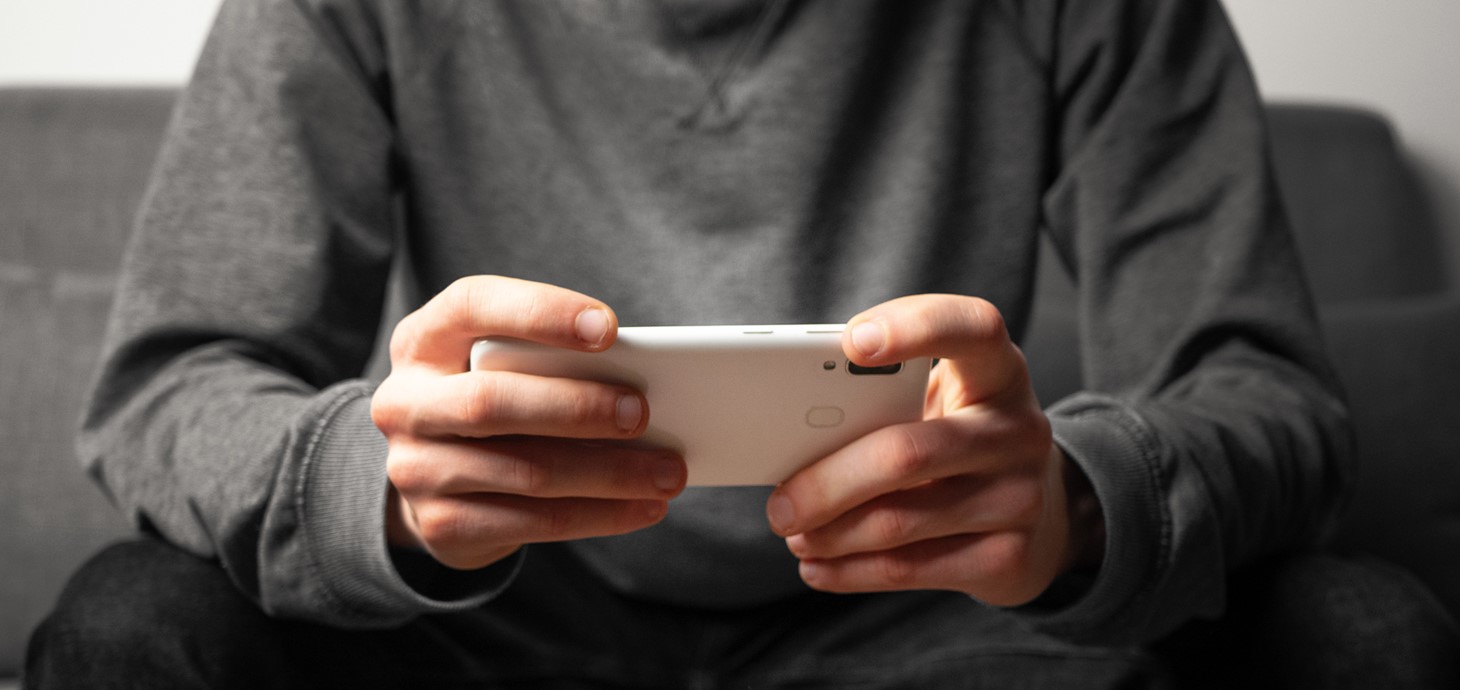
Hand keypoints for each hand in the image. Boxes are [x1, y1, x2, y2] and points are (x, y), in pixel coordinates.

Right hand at [371, 276, 686, 569]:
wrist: (433, 480)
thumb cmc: (495, 399)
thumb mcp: (503, 365)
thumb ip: (550, 362)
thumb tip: (643, 386)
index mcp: (424, 339)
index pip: (472, 306)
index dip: (541, 314)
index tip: (610, 328)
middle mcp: (405, 401)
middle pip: (492, 401)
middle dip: (578, 408)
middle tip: (645, 413)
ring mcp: (416, 468)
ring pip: (524, 471)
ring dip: (608, 474)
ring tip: (668, 473)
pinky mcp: (439, 524)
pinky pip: (531, 523)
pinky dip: (599, 515)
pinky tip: (644, 508)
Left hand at [766, 295, 1102, 605]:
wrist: (1041, 512)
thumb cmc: (959, 438)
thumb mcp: (939, 402)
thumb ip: (884, 398)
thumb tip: (792, 435)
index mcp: (998, 371)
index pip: (973, 328)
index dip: (914, 328)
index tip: (852, 341)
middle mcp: (1018, 430)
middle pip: (907, 452)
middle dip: (828, 482)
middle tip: (780, 503)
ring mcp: (1020, 497)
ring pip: (899, 521)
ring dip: (830, 533)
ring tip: (794, 532)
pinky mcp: (1009, 556)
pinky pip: (910, 569)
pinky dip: (850, 571)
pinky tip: (818, 566)